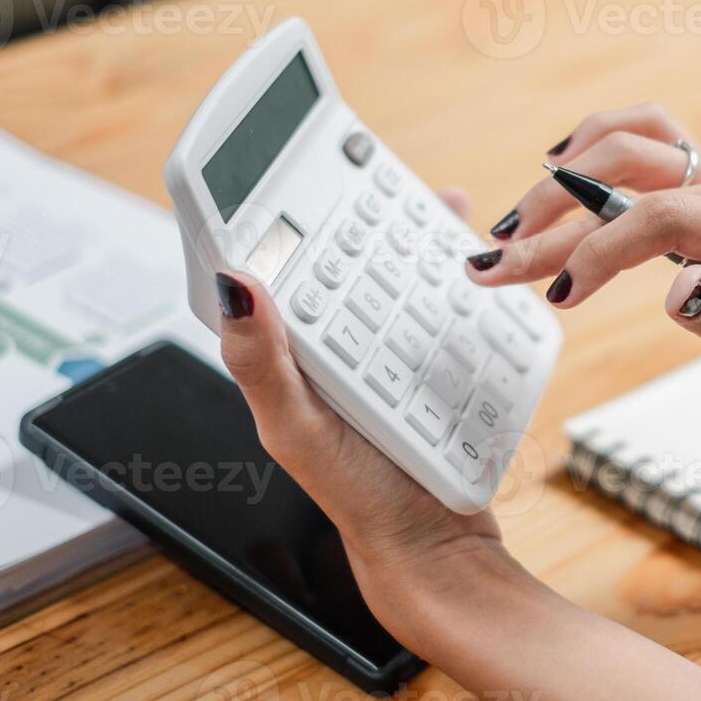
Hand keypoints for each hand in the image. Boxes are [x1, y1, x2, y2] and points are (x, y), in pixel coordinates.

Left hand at [215, 189, 511, 653]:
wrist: (435, 542)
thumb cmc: (356, 495)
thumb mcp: (296, 429)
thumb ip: (261, 362)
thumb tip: (234, 283)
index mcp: (279, 352)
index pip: (257, 265)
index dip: (252, 211)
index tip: (260, 161)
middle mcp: (322, 344)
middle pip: (326, 254)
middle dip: (341, 201)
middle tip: (360, 159)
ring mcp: (373, 349)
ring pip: (381, 268)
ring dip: (401, 224)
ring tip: (429, 194)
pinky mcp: (418, 359)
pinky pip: (429, 297)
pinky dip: (445, 264)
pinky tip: (466, 251)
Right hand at [466, 103, 700, 403]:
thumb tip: (676, 287)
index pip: (661, 221)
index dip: (597, 254)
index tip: (555, 296)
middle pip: (630, 173)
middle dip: (552, 217)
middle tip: (494, 262)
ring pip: (633, 143)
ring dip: (565, 174)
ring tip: (514, 219)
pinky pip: (651, 138)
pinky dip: (598, 145)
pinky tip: (558, 164)